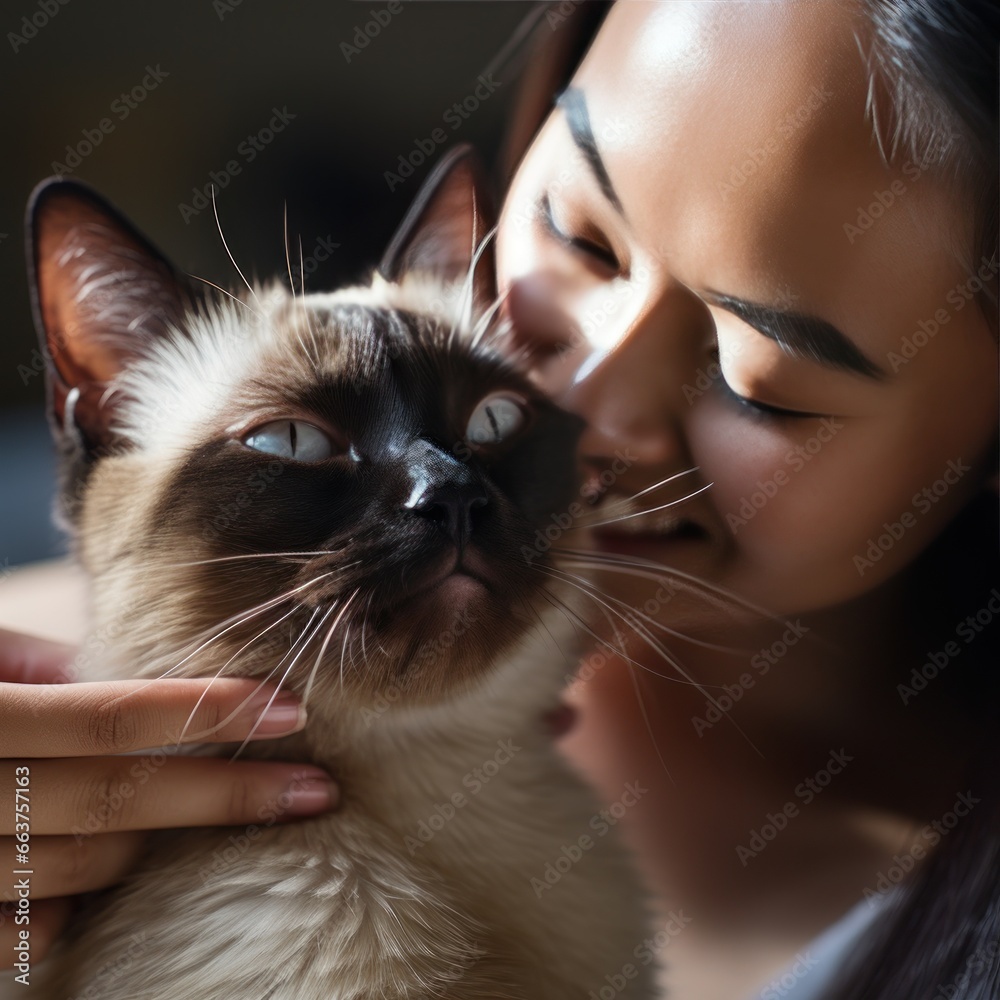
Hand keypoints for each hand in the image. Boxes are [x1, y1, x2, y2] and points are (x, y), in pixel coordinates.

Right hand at [0, 628, 336, 969]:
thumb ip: (25, 668)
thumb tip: (117, 671)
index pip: (99, 719)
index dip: (199, 713)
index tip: (288, 707)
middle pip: (108, 806)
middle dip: (223, 798)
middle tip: (314, 788)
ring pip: (76, 872)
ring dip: (169, 848)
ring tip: (252, 820)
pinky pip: (16, 935)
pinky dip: (72, 913)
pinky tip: (122, 888)